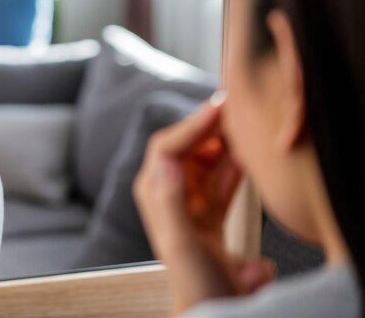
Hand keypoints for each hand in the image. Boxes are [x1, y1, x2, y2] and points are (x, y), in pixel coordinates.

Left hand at [133, 95, 275, 314]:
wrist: (215, 311)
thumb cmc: (195, 283)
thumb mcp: (181, 243)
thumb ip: (171, 202)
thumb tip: (167, 163)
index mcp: (154, 194)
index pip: (168, 146)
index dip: (193, 124)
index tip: (220, 107)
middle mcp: (168, 193)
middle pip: (188, 147)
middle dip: (211, 128)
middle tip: (240, 111)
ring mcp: (190, 202)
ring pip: (208, 160)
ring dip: (226, 143)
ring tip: (247, 129)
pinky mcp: (211, 213)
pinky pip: (223, 178)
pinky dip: (236, 164)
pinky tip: (250, 156)